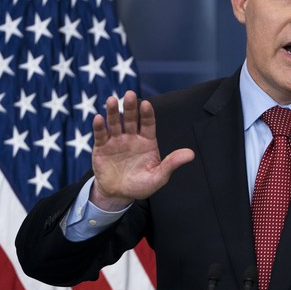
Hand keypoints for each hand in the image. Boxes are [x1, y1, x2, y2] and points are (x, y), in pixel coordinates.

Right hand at [90, 90, 194, 209]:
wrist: (118, 195)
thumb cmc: (141, 185)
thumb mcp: (158, 177)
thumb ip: (172, 164)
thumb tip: (191, 154)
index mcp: (147, 141)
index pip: (148, 124)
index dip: (147, 114)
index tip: (147, 104)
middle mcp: (132, 137)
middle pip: (131, 119)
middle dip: (130, 107)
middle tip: (129, 94)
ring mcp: (116, 140)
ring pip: (115, 123)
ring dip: (113, 112)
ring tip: (112, 101)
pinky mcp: (102, 147)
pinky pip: (101, 134)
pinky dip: (99, 126)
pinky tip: (99, 118)